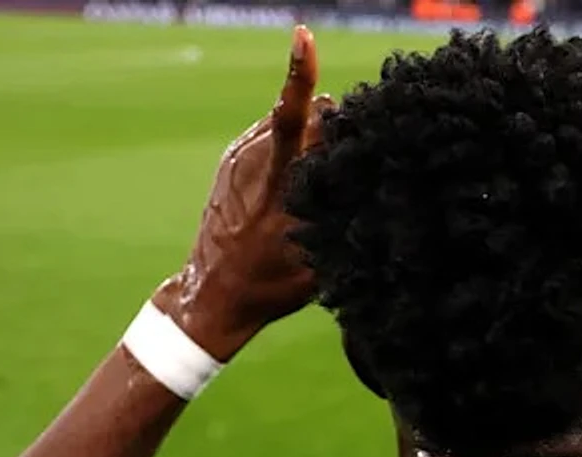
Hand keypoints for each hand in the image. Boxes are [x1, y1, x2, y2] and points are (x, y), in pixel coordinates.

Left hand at [159, 27, 330, 362]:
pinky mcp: (230, 160)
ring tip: (319, 176)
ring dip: (310, 135)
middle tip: (348, 153)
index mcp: (279, 182)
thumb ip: (340, 211)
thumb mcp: (318, 254)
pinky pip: (269, 135)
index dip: (300, 74)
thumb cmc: (271, 282)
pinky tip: (297, 178)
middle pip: (303, 113)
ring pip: (286, 122)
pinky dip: (290, 146)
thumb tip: (369, 178)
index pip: (293, 115)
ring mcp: (238, 157)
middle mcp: (254, 160)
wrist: (212, 294)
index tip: (302, 36)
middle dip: (331, 120)